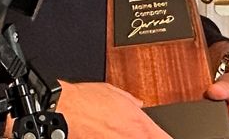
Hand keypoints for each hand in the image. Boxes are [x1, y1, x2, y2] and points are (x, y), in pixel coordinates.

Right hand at [51, 80, 170, 138]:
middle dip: (144, 138)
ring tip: (116, 134)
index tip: (161, 136)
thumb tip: (138, 103)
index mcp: (140, 124)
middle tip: (133, 133)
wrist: (66, 111)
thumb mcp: (114, 93)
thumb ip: (130, 101)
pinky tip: (106, 136)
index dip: (163, 137)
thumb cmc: (87, 101)